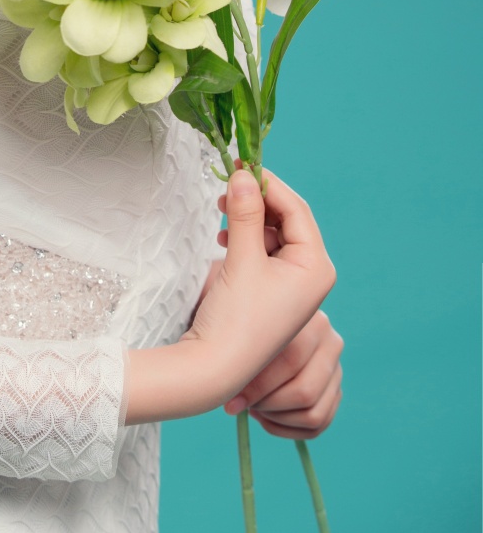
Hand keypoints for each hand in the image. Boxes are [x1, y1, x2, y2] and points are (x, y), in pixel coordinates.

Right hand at [213, 166, 343, 438]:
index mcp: (316, 266)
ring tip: (221, 215)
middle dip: (257, 201)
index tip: (240, 164)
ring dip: (248, 219)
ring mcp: (294, 285)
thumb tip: (242, 173)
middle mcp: (312, 274)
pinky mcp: (274, 292)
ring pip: (274, 234)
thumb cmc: (236, 317)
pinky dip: (245, 239)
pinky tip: (224, 239)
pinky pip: (265, 252)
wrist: (216, 368)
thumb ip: (243, 213)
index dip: (268, 184)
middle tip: (226, 187)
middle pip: (287, 219)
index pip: (296, 209)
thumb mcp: (241, 258)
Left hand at [222, 308, 343, 438]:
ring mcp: (336, 369)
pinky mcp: (334, 391)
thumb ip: (238, 352)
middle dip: (268, 406)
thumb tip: (232, 400)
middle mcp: (330, 342)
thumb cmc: (240, 323)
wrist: (259, 321)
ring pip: (313, 415)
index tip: (231, 401)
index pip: (290, 362)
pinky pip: (317, 426)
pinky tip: (264, 416)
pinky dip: (287, 429)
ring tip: (252, 408)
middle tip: (241, 405)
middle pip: (305, 393)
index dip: (259, 388)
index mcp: (309, 319)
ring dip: (277, 420)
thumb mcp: (240, 326)